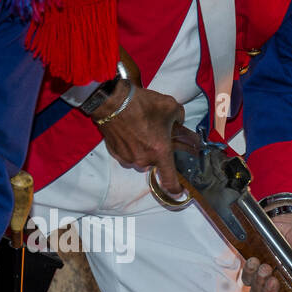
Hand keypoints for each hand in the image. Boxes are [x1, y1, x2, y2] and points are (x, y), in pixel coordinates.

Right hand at [92, 80, 185, 194]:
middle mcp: (144, 160)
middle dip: (160, 151)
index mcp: (160, 152)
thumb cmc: (141, 104)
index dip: (176, 189)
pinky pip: (128, 153)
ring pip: (142, 158)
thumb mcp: (170, 107)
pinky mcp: (115, 152)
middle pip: (156, 162)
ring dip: (145, 148)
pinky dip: (132, 146)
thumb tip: (179, 123)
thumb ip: (180, 118)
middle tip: (160, 137)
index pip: (170, 180)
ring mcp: (128, 157)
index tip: (179, 191)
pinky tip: (131, 131)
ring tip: (144, 130)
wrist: (111, 100)